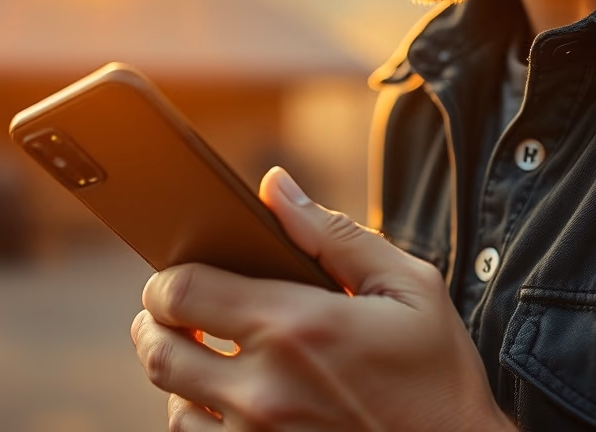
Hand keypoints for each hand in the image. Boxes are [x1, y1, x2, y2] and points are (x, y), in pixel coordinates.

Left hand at [130, 167, 512, 430]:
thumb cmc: (437, 374)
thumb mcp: (408, 287)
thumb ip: (333, 234)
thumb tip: (274, 187)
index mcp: (298, 325)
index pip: (182, 292)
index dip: (167, 279)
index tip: (180, 276)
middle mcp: (266, 388)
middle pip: (159, 351)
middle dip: (158, 325)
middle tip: (178, 316)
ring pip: (173, 404)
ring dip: (182, 376)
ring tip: (210, 359)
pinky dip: (199, 421)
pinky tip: (229, 403)